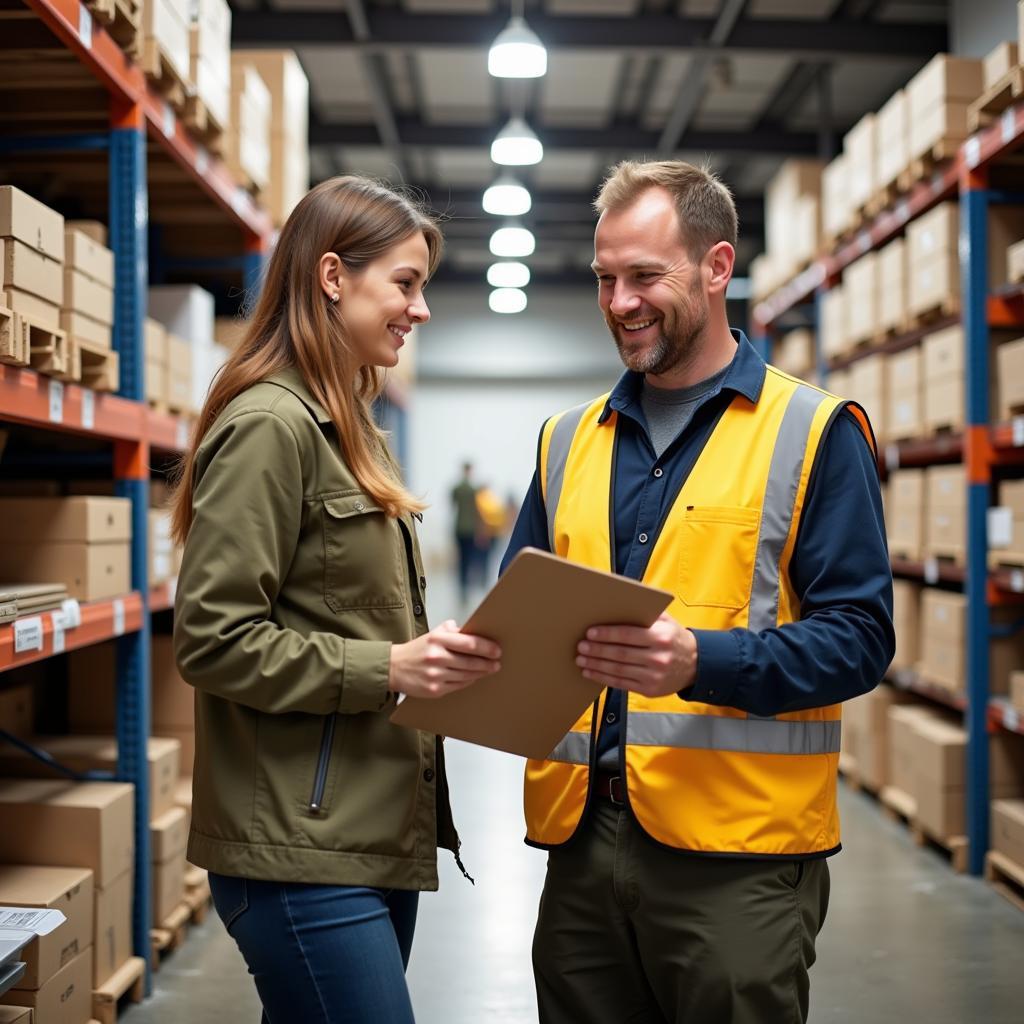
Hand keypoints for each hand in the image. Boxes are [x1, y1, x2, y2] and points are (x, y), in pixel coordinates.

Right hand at [390, 619, 501, 698]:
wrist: (394, 667)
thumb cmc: (417, 650)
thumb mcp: (432, 634)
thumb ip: (451, 630)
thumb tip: (472, 629)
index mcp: (437, 639)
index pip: (469, 643)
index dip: (486, 647)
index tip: (497, 650)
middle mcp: (436, 657)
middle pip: (470, 661)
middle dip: (487, 663)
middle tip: (497, 663)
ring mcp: (435, 675)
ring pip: (466, 675)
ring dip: (481, 673)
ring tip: (489, 669)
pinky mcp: (434, 690)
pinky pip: (458, 685)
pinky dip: (469, 681)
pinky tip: (474, 677)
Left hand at [575, 612, 696, 696]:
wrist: (696, 664)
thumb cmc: (674, 638)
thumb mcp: (666, 621)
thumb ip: (646, 613)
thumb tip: (617, 604)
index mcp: (661, 637)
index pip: (628, 635)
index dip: (607, 634)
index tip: (590, 633)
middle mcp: (658, 658)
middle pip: (620, 654)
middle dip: (597, 650)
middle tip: (581, 646)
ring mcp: (654, 676)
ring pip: (618, 670)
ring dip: (596, 665)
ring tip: (581, 659)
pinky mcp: (650, 690)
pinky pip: (622, 684)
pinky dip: (603, 678)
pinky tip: (591, 672)